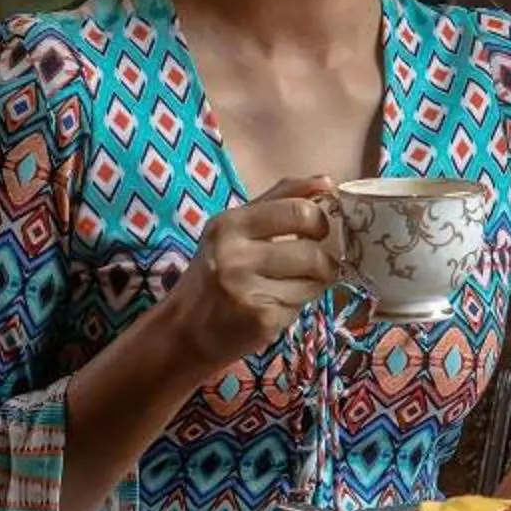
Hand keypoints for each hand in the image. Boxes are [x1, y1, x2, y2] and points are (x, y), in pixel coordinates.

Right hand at [161, 177, 338, 374]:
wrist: (184, 329)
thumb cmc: (215, 273)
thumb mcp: (235, 228)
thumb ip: (280, 199)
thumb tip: (327, 181)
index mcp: (230, 223)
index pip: (297, 210)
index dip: (321, 221)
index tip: (320, 231)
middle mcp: (234, 254)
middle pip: (312, 251)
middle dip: (326, 260)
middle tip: (320, 264)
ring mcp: (246, 289)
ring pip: (313, 281)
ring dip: (315, 285)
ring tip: (296, 286)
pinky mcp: (260, 319)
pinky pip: (302, 306)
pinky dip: (298, 307)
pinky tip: (277, 305)